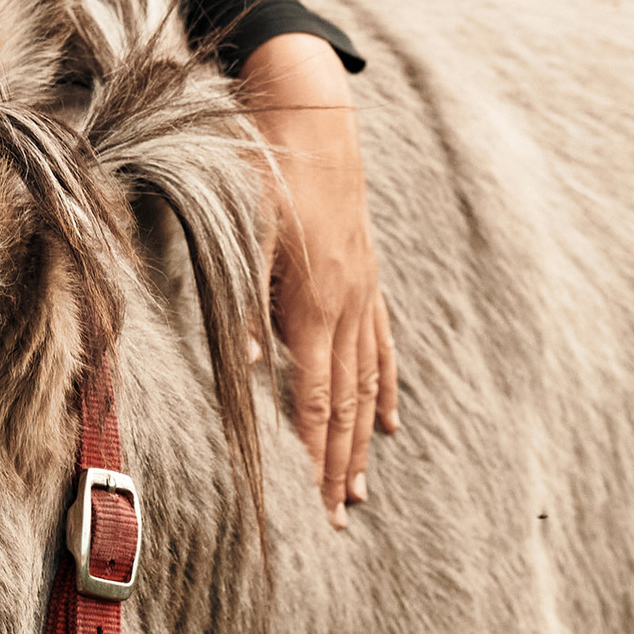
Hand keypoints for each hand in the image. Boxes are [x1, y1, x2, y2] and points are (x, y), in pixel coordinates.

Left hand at [238, 31, 399, 531]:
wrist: (313, 116)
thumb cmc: (268, 172)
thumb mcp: (244, 232)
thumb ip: (246, 302)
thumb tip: (252, 367)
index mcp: (315, 302)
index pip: (316, 399)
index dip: (316, 454)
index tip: (316, 501)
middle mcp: (348, 306)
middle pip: (346, 404)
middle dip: (340, 464)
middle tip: (338, 517)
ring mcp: (364, 294)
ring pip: (367, 383)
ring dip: (361, 439)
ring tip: (361, 488)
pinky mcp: (368, 278)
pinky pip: (382, 347)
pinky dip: (385, 389)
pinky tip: (389, 422)